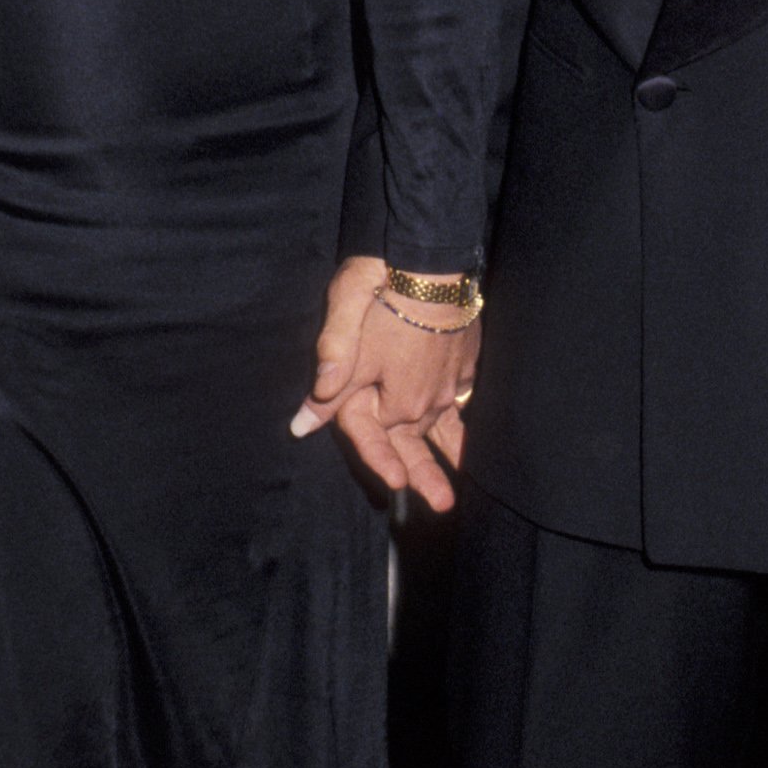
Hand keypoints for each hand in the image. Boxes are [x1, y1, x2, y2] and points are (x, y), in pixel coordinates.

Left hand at [290, 257, 477, 514]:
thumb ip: (328, 375)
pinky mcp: (465, 359)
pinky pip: (463, 394)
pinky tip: (464, 413)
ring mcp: (450, 380)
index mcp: (395, 399)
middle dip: (426, 474)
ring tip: (465, 473)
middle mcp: (426, 398)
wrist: (433, 262)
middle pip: (420, 441)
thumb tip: (301, 425)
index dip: (379, 460)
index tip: (392, 487)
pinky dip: (462, 409)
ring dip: (454, 450)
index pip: (380, 437)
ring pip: (448, 422)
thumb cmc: (383, 291)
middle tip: (442, 505)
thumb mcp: (343, 328)